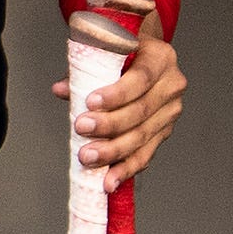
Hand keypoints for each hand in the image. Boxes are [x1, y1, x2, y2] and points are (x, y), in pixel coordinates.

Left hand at [57, 10, 186, 184]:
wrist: (143, 57)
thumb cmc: (122, 53)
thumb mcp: (106, 52)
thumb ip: (86, 68)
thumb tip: (60, 90)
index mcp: (161, 58)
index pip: (141, 77)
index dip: (117, 93)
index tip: (90, 102)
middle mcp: (171, 85)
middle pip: (141, 111)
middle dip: (109, 124)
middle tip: (81, 128)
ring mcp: (170, 112)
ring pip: (142, 136)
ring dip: (113, 151)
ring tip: (88, 157)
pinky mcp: (163, 133)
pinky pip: (145, 154)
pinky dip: (125, 169)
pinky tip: (109, 181)